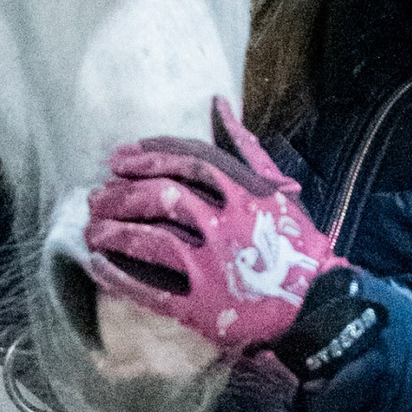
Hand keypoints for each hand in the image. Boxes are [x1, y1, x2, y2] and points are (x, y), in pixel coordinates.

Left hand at [85, 100, 336, 349]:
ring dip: (114, 232)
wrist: (318, 308)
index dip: (149, 155)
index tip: (119, 158)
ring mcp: (214, 267)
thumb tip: (219, 103)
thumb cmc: (296, 246)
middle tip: (97, 196)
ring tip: (92, 230)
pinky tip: (98, 266)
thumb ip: (245, 148)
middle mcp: (228, 224)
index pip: (189, 160)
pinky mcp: (204, 306)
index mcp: (247, 193)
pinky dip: (118, 277)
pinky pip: (150, 289)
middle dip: (122, 194)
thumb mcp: (278, 190)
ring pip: (150, 240)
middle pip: (162, 197)